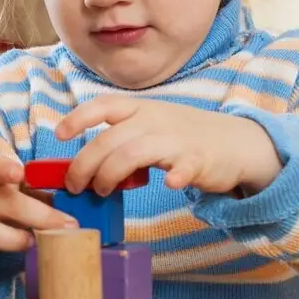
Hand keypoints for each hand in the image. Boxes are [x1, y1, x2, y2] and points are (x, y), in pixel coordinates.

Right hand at [0, 152, 79, 271]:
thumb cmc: (2, 201)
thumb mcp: (20, 190)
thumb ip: (43, 194)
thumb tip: (76, 209)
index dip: (4, 168)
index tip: (19, 173)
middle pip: (5, 203)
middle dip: (40, 216)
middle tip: (67, 225)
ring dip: (15, 239)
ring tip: (28, 241)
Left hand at [55, 97, 281, 195]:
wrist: (238, 143)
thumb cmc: (185, 138)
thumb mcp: (150, 127)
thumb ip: (121, 140)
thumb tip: (85, 164)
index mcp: (140, 109)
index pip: (103, 106)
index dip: (78, 118)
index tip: (59, 135)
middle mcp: (154, 120)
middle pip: (108, 140)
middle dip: (84, 165)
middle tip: (75, 186)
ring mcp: (177, 139)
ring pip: (132, 154)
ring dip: (110, 175)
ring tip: (102, 192)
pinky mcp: (198, 160)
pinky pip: (184, 166)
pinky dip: (176, 176)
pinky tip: (169, 185)